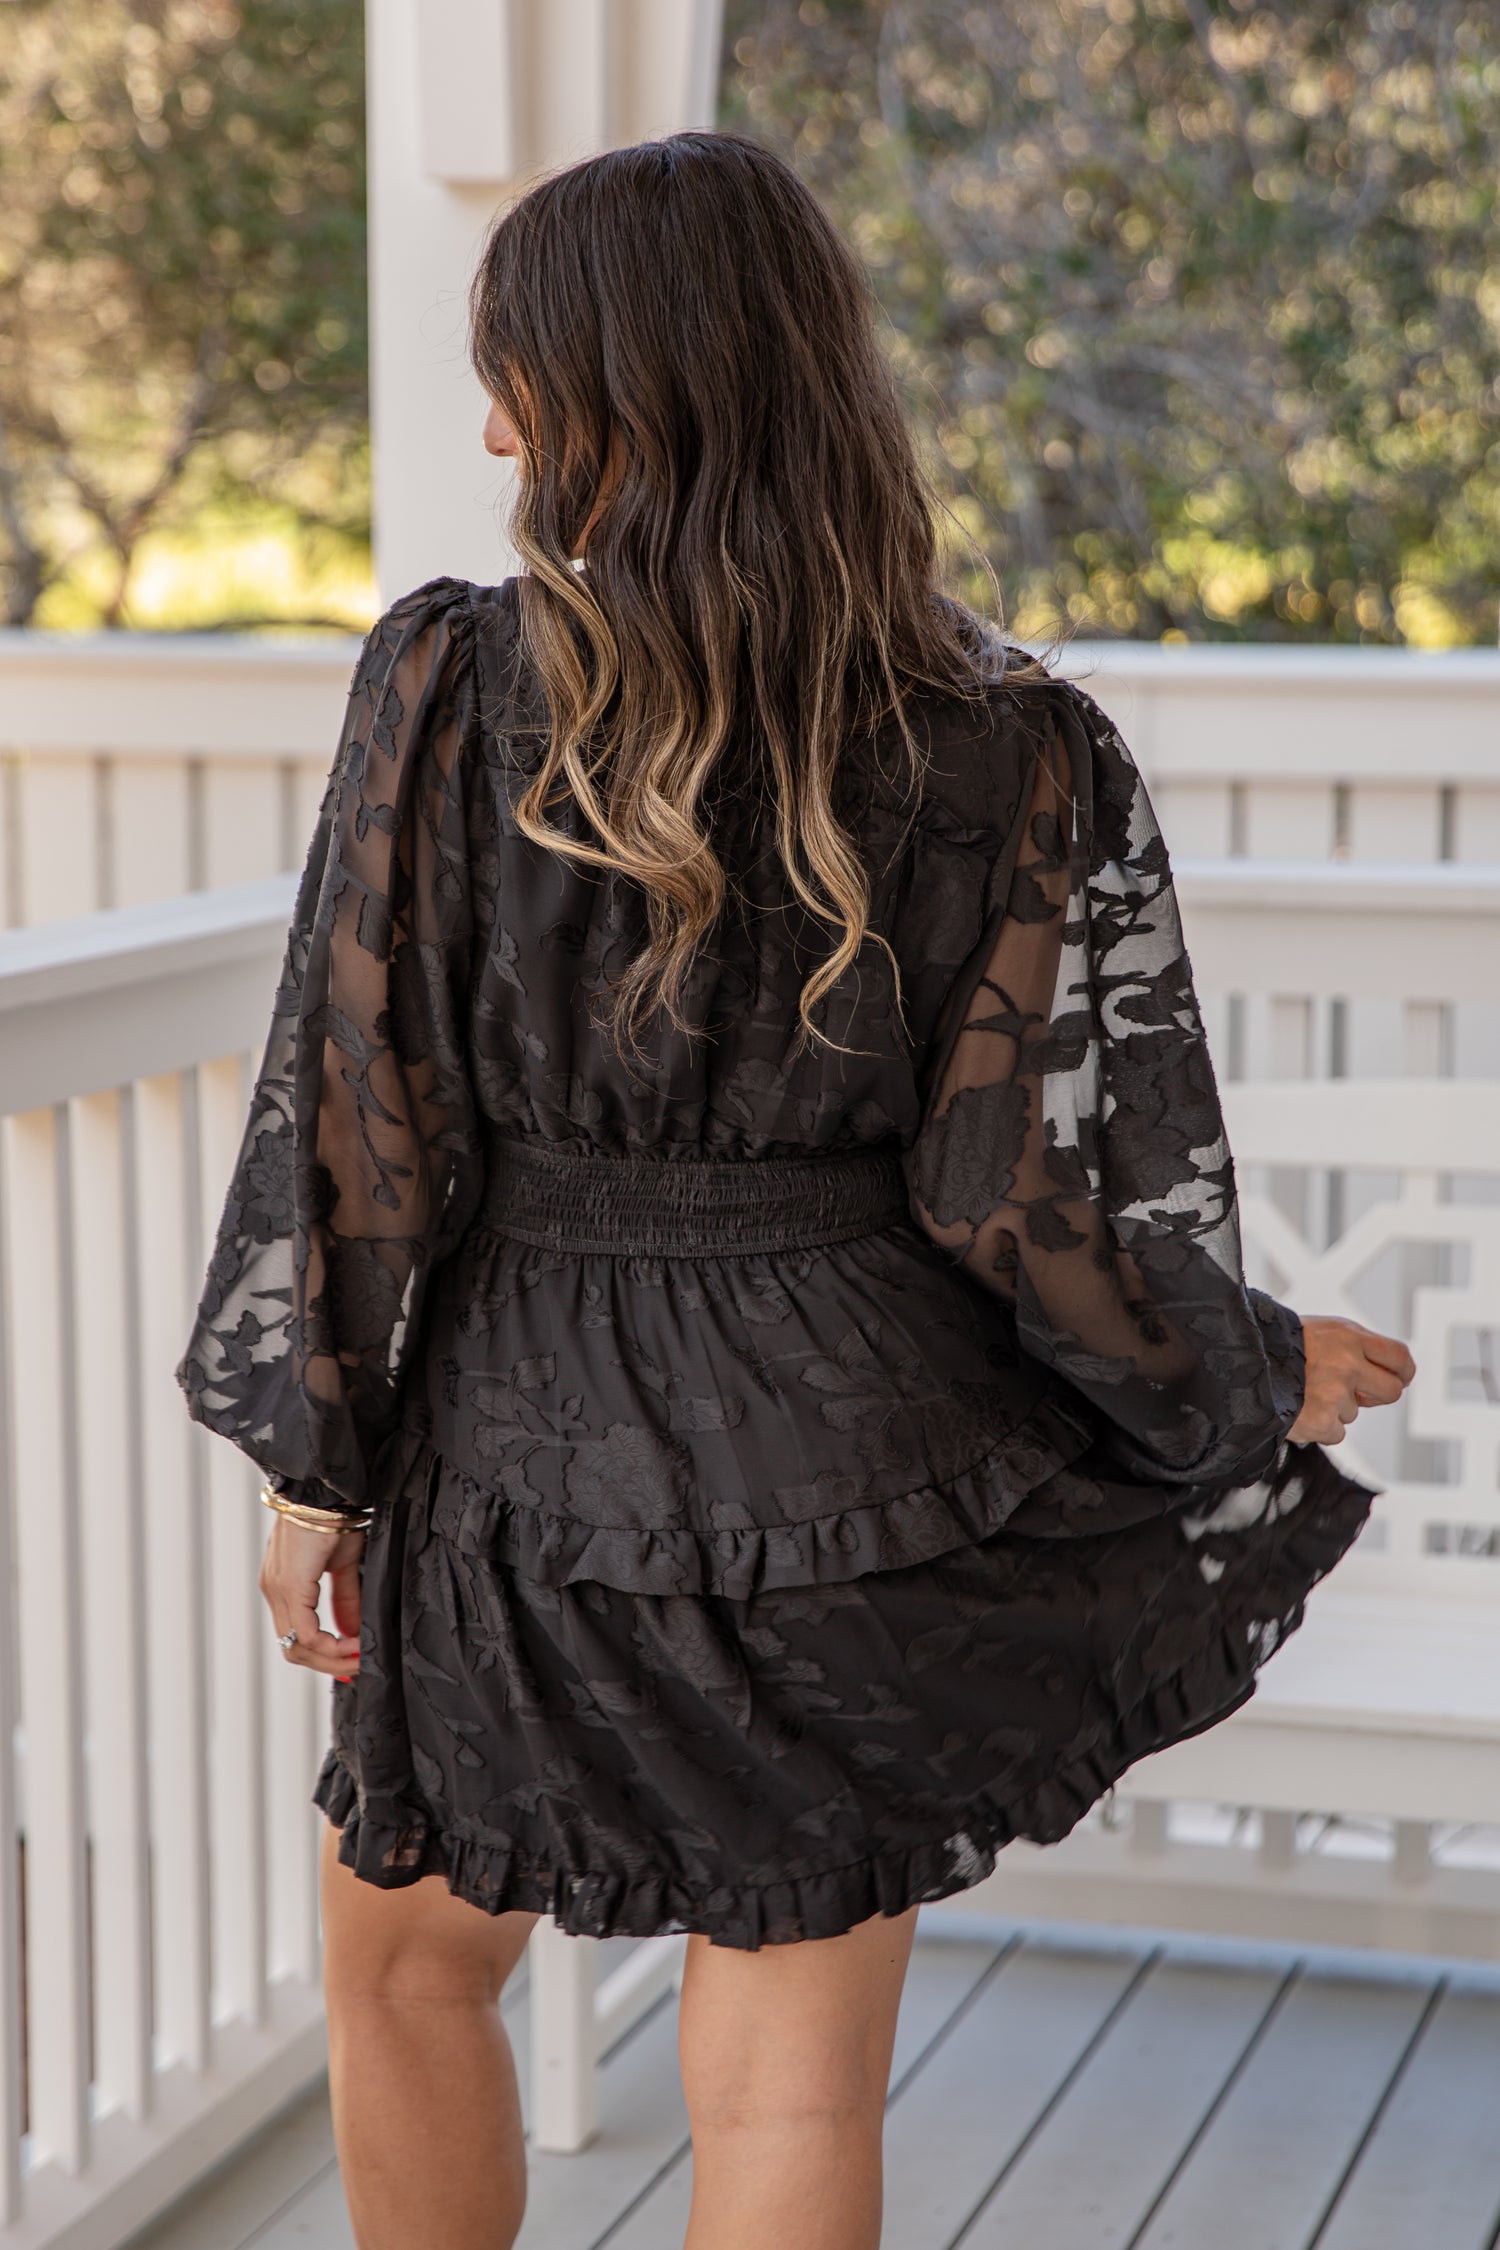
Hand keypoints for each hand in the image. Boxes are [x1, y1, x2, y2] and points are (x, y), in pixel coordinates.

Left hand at [259, 1516, 364, 1678]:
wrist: (325, 1489)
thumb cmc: (334, 1516)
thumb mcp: (343, 1563)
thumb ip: (346, 1599)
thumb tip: (354, 1632)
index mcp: (283, 1586)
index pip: (296, 1637)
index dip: (325, 1656)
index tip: (354, 1660)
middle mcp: (273, 1592)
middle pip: (293, 1650)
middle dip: (330, 1664)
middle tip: (359, 1666)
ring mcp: (277, 1590)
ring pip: (296, 1647)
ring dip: (331, 1659)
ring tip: (360, 1655)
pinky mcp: (290, 1586)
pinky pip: (306, 1633)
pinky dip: (332, 1646)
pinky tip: (354, 1643)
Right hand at [1288, 1315, 1414, 1445]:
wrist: (1238, 1360)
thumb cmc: (1278, 1345)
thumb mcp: (1321, 1331)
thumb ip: (1354, 1348)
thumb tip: (1382, 1376)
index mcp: (1349, 1336)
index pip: (1400, 1356)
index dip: (1403, 1371)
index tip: (1400, 1378)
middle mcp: (1347, 1363)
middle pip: (1391, 1391)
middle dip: (1375, 1395)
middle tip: (1353, 1392)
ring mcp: (1335, 1393)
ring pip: (1354, 1412)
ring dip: (1334, 1408)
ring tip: (1303, 1391)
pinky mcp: (1321, 1421)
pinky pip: (1336, 1433)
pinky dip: (1319, 1426)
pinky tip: (1297, 1408)